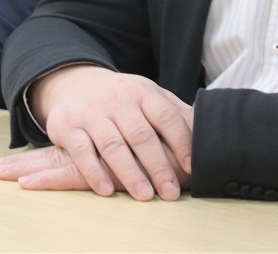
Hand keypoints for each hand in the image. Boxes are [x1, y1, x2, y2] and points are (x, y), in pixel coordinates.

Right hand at [0, 65, 193, 200]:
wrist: (73, 82)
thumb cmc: (122, 98)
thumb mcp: (148, 95)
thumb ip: (175, 112)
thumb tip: (210, 132)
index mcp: (142, 92)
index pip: (165, 115)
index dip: (180, 141)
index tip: (192, 167)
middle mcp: (117, 100)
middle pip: (140, 134)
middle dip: (158, 165)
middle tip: (171, 192)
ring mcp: (91, 113)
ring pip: (113, 144)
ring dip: (129, 172)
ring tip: (144, 196)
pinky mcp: (68, 126)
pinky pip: (81, 151)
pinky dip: (93, 171)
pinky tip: (105, 190)